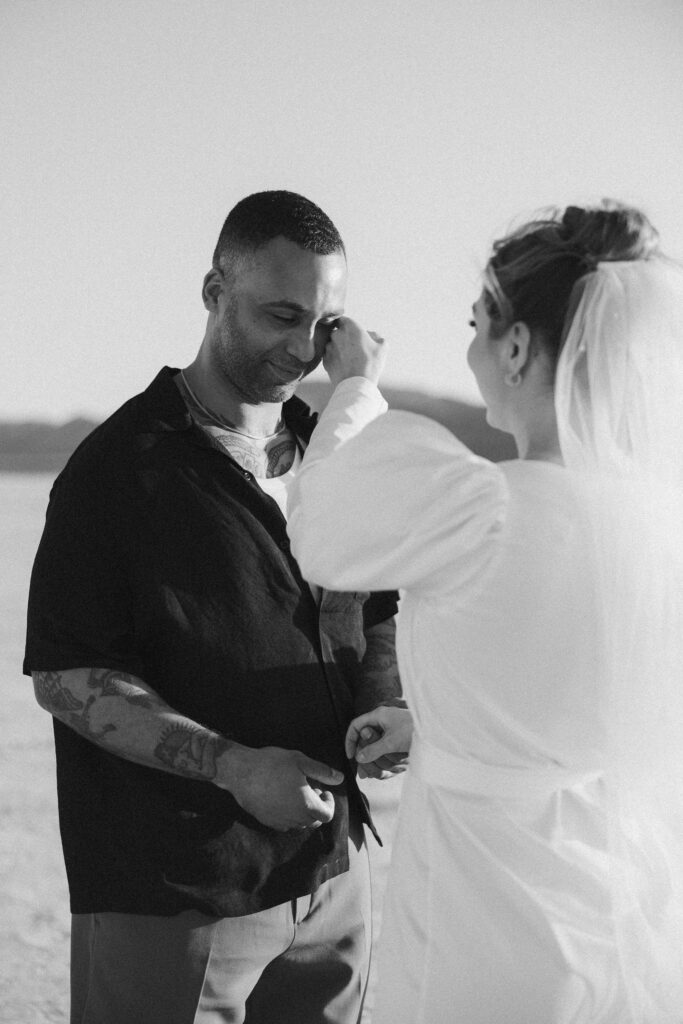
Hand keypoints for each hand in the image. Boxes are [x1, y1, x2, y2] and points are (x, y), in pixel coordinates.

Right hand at [218, 745, 343, 832]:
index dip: (329, 803)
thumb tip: (340, 778)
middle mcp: (295, 819)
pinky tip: (282, 799)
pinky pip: (284, 824)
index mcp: (306, 805)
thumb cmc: (272, 763)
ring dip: (303, 812)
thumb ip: (322, 771)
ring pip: (299, 824)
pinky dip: (289, 816)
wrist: (241, 771)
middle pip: (314, 821)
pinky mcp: (266, 821)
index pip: (327, 815)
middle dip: (317, 807)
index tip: (323, 790)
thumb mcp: (301, 761)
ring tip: (296, 792)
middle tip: (310, 788)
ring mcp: (279, 822)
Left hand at [323, 316, 387, 387]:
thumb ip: (376, 336)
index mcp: (350, 326)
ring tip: (349, 360)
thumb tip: (369, 335)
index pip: (342, 318)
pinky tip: (344, 367)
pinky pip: (329, 356)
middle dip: (343, 338)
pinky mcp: (324, 360)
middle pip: (336, 332)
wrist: (357, 384)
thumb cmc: (371, 363)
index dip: (346, 325)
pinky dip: (334, 359)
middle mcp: (336, 334)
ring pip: (332, 345)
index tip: (352, 332)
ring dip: (338, 349)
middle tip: (353, 348)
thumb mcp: (382, 347)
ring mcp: (328, 348)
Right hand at [346, 706, 412, 778]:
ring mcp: (391, 727)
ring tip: (372, 771)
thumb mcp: (391, 742)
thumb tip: (359, 757)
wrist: (435, 730)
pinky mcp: (398, 735)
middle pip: (365, 736)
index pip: (356, 725)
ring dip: (373, 756)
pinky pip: (385, 746)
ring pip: (375, 743)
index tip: (351, 754)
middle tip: (362, 768)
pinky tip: (384, 768)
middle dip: (363, 752)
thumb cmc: (414, 730)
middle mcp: (383, 719)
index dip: (350, 739)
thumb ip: (373, 749)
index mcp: (379, 715)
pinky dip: (382, 756)